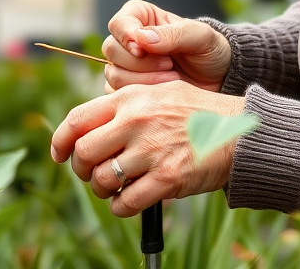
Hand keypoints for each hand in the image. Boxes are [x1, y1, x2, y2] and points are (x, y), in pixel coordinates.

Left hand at [50, 81, 244, 215]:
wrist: (240, 130)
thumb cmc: (198, 113)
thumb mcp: (161, 92)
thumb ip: (126, 106)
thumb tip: (88, 129)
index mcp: (133, 97)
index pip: (78, 118)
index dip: (60, 141)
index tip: (59, 154)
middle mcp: (138, 120)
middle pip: (83, 153)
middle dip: (83, 170)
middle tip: (96, 173)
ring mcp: (152, 149)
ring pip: (102, 180)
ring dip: (104, 190)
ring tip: (120, 185)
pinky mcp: (167, 177)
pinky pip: (125, 203)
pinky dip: (122, 207)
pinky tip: (134, 198)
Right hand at [101, 0, 231, 93]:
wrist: (217, 79)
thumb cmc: (210, 50)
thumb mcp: (200, 37)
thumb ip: (173, 34)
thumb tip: (141, 39)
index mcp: (142, 17)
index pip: (118, 23)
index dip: (127, 37)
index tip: (143, 49)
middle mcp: (130, 40)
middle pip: (111, 49)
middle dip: (140, 62)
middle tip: (169, 65)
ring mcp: (126, 65)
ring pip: (113, 73)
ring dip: (142, 80)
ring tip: (171, 78)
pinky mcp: (127, 89)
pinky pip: (117, 94)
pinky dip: (139, 96)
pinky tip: (163, 91)